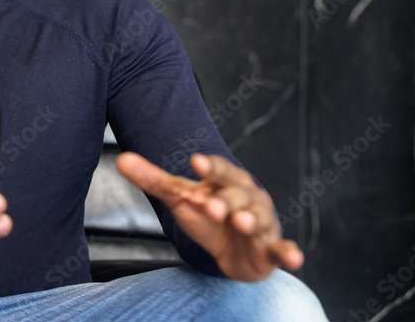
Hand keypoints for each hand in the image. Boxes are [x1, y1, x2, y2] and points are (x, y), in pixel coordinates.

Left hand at [116, 151, 302, 281]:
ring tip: (241, 222)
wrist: (230, 248)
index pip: (219, 170)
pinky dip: (288, 252)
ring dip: (251, 220)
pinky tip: (293, 257)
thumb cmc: (206, 214)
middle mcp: (248, 198)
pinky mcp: (270, 250)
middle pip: (238, 195)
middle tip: (211, 205)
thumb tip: (121, 159)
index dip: (209, 167)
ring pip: (258, 220)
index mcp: (227, 181)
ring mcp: (261, 224)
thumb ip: (153, 179)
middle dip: (226, 200)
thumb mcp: (179, 197)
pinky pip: (281, 250)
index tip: (196, 162)